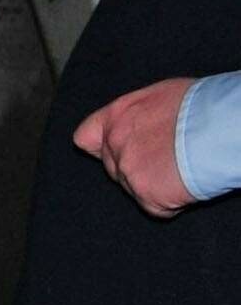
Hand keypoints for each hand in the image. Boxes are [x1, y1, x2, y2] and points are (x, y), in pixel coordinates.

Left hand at [75, 77, 196, 218]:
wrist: (218, 128)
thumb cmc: (200, 106)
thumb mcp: (162, 96)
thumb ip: (139, 116)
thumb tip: (142, 124)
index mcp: (117, 116)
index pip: (85, 138)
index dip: (98, 147)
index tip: (112, 150)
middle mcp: (115, 144)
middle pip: (112, 167)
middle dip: (135, 167)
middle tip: (166, 159)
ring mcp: (127, 172)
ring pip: (133, 187)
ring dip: (154, 184)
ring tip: (183, 168)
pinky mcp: (145, 196)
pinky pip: (155, 207)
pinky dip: (170, 202)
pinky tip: (187, 184)